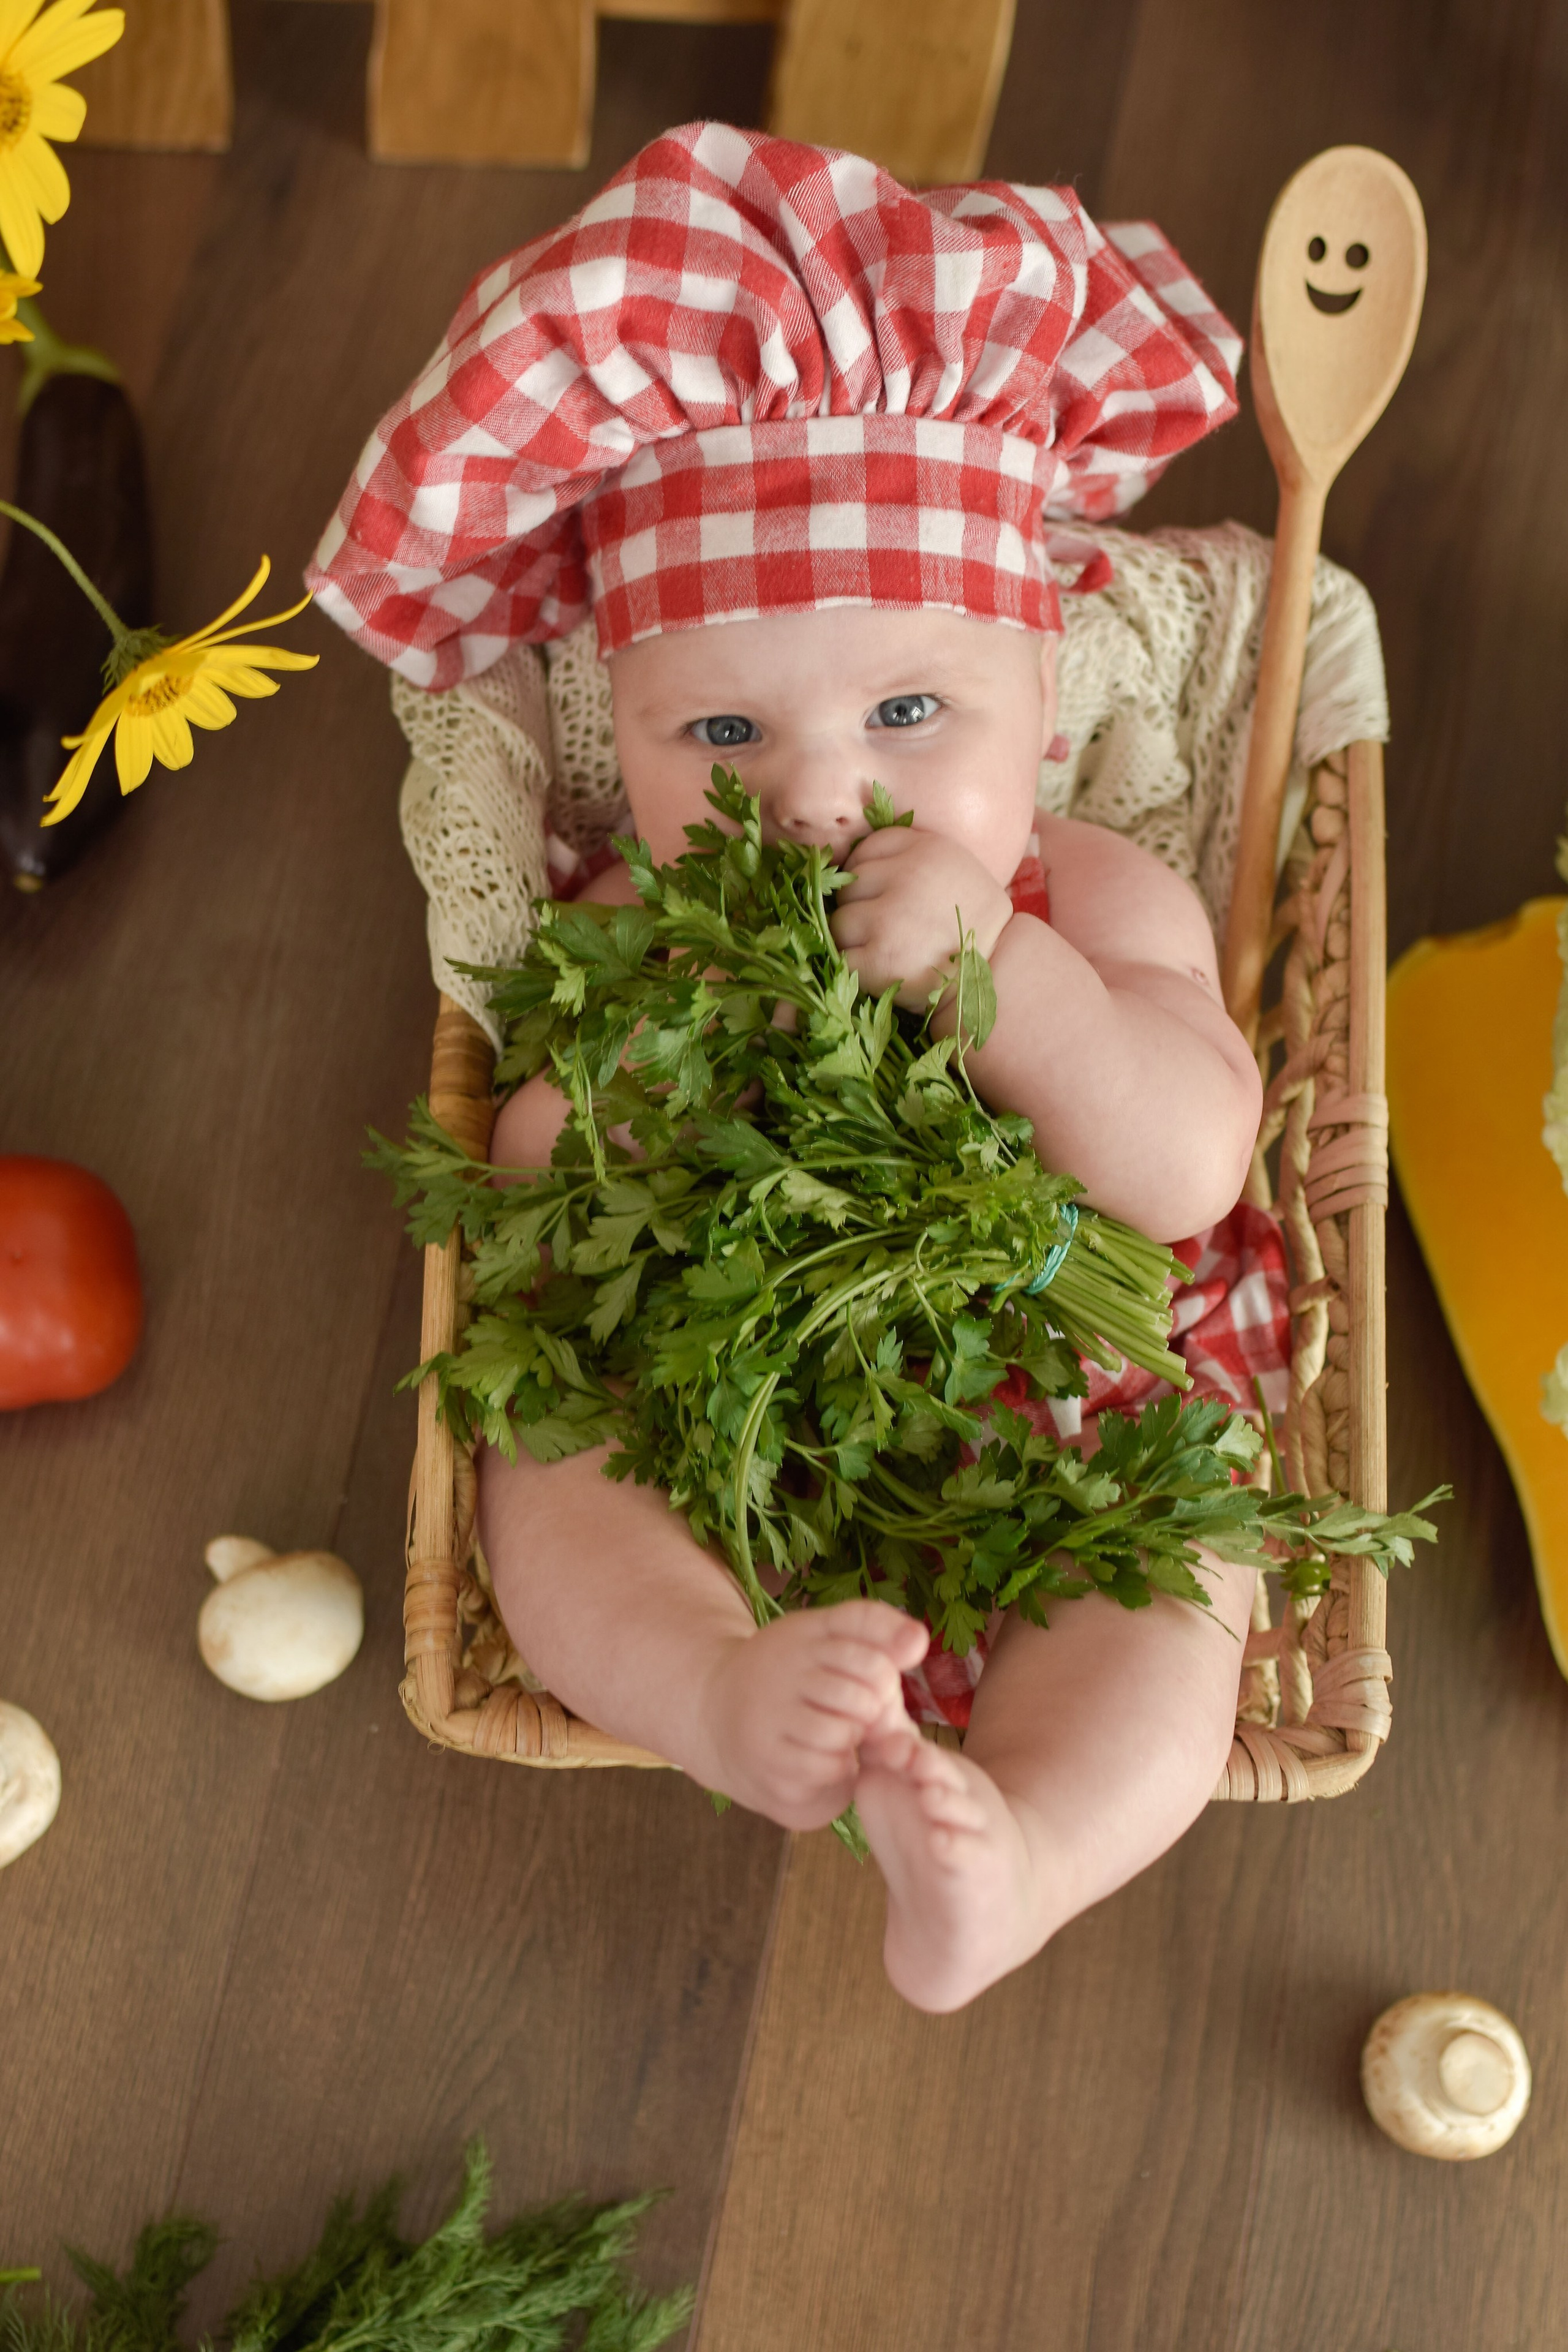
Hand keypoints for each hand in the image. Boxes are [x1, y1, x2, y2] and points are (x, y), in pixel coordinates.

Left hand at [831, 825, 1013, 1007]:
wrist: (1000, 972)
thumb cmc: (972, 924)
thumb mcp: (953, 868)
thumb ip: (911, 859)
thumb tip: (849, 867)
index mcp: (925, 849)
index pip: (868, 848)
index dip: (868, 874)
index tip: (882, 894)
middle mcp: (906, 877)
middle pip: (850, 885)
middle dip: (861, 907)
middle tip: (887, 927)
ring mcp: (889, 918)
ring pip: (840, 921)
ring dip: (855, 938)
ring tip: (885, 949)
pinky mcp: (879, 959)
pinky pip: (843, 957)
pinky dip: (856, 967)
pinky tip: (881, 970)